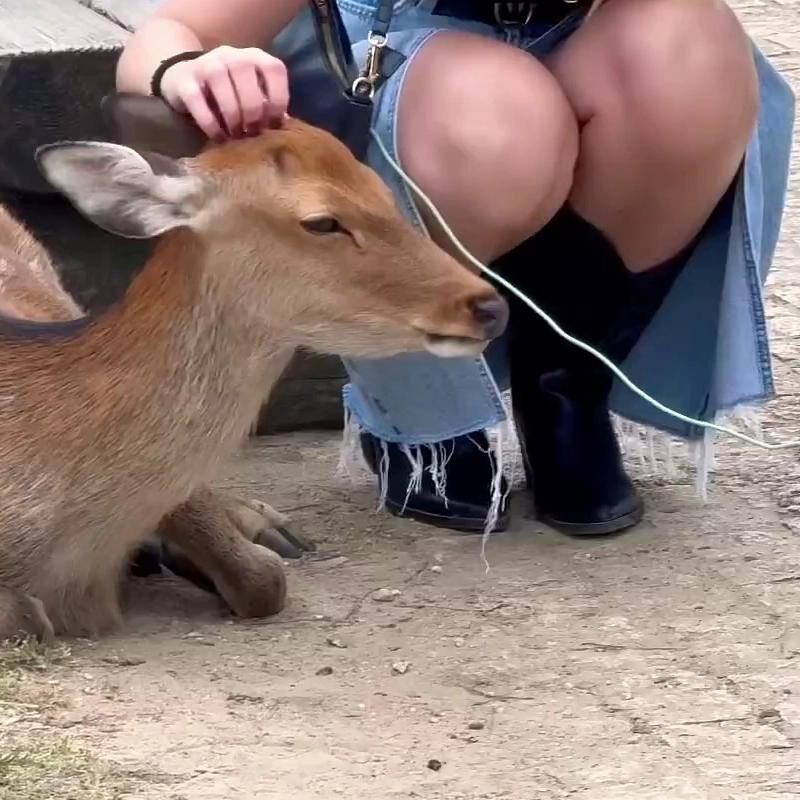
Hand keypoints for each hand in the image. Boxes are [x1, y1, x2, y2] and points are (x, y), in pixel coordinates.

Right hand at [159, 45, 288, 141]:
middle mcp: (231, 55)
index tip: (273, 124)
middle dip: (253, 111)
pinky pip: (197, 100)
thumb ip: (267, 105)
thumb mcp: (251, 94)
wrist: (184, 78)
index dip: (278, 98)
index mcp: (254, 57)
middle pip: (246, 76)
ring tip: (235, 136)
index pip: (274, 69)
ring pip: (221, 84)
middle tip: (252, 133)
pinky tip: (218, 137)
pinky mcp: (184, 79)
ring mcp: (206, 63)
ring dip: (232, 116)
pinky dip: (210, 123)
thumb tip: (285, 127)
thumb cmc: (228, 93)